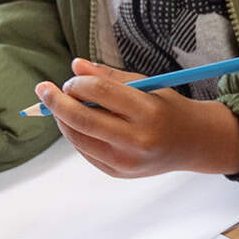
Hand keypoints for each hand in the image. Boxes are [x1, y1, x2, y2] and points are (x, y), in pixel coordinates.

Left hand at [35, 58, 238, 177]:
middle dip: (57, 101)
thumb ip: (109, 77)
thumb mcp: (146, 86)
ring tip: (62, 106)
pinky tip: (79, 124)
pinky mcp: (118, 172)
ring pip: (78, 138)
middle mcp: (137, 140)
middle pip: (81, 119)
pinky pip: (85, 151)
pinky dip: (76, 134)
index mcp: (148, 112)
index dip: (77, 82)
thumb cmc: (168, 109)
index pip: (99, 91)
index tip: (71, 78)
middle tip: (45, 89)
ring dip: (62, 119)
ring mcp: (127, 161)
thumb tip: (75, 66)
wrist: (194, 143)